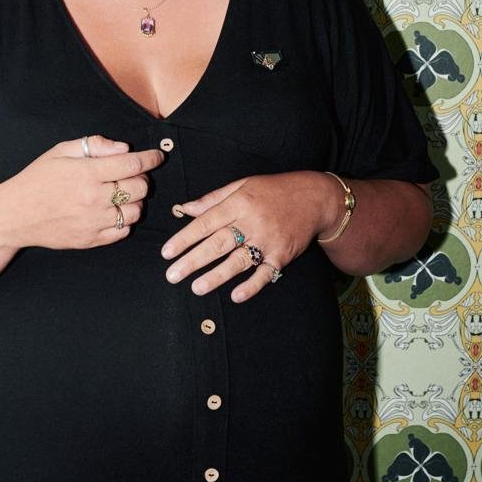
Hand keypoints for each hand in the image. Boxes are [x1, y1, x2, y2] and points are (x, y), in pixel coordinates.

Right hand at [7, 135, 165, 251]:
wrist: (14, 215)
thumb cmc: (37, 179)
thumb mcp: (60, 151)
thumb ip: (94, 145)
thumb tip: (123, 148)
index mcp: (87, 173)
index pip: (132, 164)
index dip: (150, 158)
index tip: (157, 156)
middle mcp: (94, 198)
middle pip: (139, 188)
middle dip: (142, 178)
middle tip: (132, 175)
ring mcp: (93, 222)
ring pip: (135, 211)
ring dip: (135, 201)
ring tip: (122, 195)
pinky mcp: (91, 240)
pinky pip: (123, 231)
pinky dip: (125, 221)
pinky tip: (113, 212)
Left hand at [160, 171, 336, 302]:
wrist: (315, 198)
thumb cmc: (274, 191)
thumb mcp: (243, 185)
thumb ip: (213, 198)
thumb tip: (184, 209)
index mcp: (239, 203)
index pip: (206, 222)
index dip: (185, 238)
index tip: (166, 252)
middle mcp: (252, 221)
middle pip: (218, 243)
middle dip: (193, 260)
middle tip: (172, 275)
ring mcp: (269, 240)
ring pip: (239, 260)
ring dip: (217, 276)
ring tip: (196, 288)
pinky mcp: (283, 255)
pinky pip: (266, 273)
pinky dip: (252, 285)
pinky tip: (236, 295)